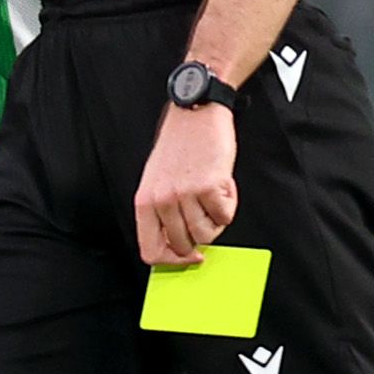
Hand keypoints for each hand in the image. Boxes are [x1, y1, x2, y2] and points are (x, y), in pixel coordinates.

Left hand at [133, 104, 237, 268]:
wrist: (196, 112)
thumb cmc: (179, 145)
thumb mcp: (157, 180)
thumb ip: (162, 213)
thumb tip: (178, 246)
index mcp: (144, 201)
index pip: (150, 251)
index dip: (172, 261)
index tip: (188, 255)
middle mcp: (162, 200)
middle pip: (183, 246)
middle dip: (199, 235)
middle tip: (205, 213)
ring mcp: (185, 194)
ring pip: (206, 234)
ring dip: (216, 219)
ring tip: (213, 195)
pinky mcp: (209, 187)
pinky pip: (225, 216)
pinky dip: (229, 203)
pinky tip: (222, 182)